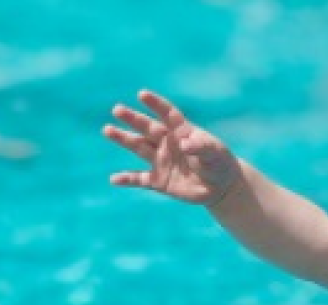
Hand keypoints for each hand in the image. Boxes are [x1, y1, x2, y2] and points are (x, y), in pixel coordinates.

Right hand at [103, 90, 242, 206]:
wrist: (220, 186)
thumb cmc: (218, 162)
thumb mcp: (214, 152)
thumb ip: (200, 146)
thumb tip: (184, 144)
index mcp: (182, 131)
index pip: (168, 114)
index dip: (156, 104)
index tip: (142, 94)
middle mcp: (167, 143)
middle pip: (147, 128)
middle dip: (132, 119)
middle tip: (117, 109)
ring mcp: (161, 161)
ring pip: (138, 148)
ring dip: (123, 139)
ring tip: (107, 130)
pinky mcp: (159, 181)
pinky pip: (140, 179)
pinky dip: (127, 179)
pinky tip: (114, 179)